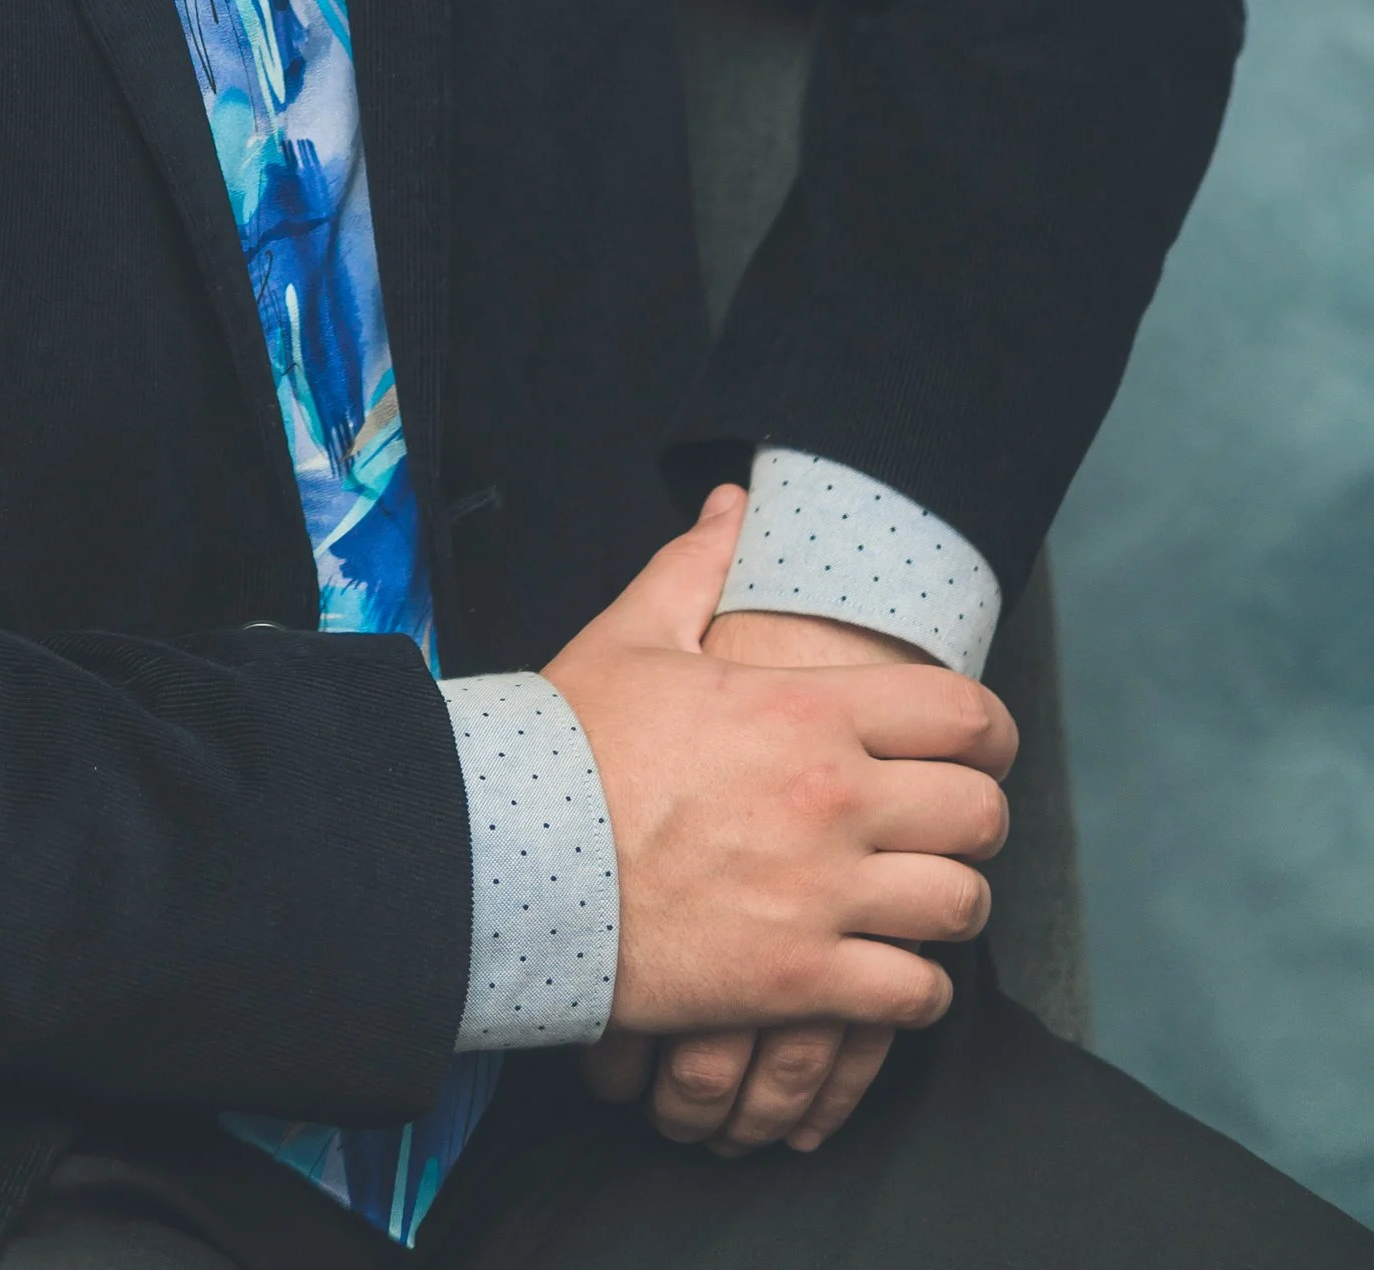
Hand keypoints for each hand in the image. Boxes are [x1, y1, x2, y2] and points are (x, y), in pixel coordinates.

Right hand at [544, 492, 1012, 1086]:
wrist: (510, 857)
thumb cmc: (570, 745)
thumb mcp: (633, 636)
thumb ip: (696, 565)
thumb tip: (731, 505)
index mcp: (807, 708)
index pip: (961, 714)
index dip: (988, 732)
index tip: (979, 747)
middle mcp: (834, 798)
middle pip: (980, 813)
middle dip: (976, 819)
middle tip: (947, 827)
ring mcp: (822, 894)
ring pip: (960, 907)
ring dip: (951, 905)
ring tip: (923, 903)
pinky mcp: (799, 979)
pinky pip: (913, 994)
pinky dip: (915, 989)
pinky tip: (887, 973)